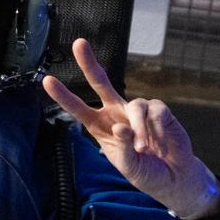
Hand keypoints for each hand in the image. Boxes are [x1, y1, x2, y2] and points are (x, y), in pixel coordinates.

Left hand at [41, 38, 219, 219]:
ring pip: (135, 106)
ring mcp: (138, 110)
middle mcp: (117, 113)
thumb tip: (120, 126)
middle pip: (101, 83)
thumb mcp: (128, 166)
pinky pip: (155, 112)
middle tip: (79, 43)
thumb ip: (122, 147)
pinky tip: (160, 143)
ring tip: (143, 149)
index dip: (64, 96)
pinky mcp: (159, 111)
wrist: (172, 177)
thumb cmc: (145, 172)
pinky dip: (156, 130)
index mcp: (101, 127)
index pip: (79, 109)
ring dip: (139, 130)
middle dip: (90, 63)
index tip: (47, 80)